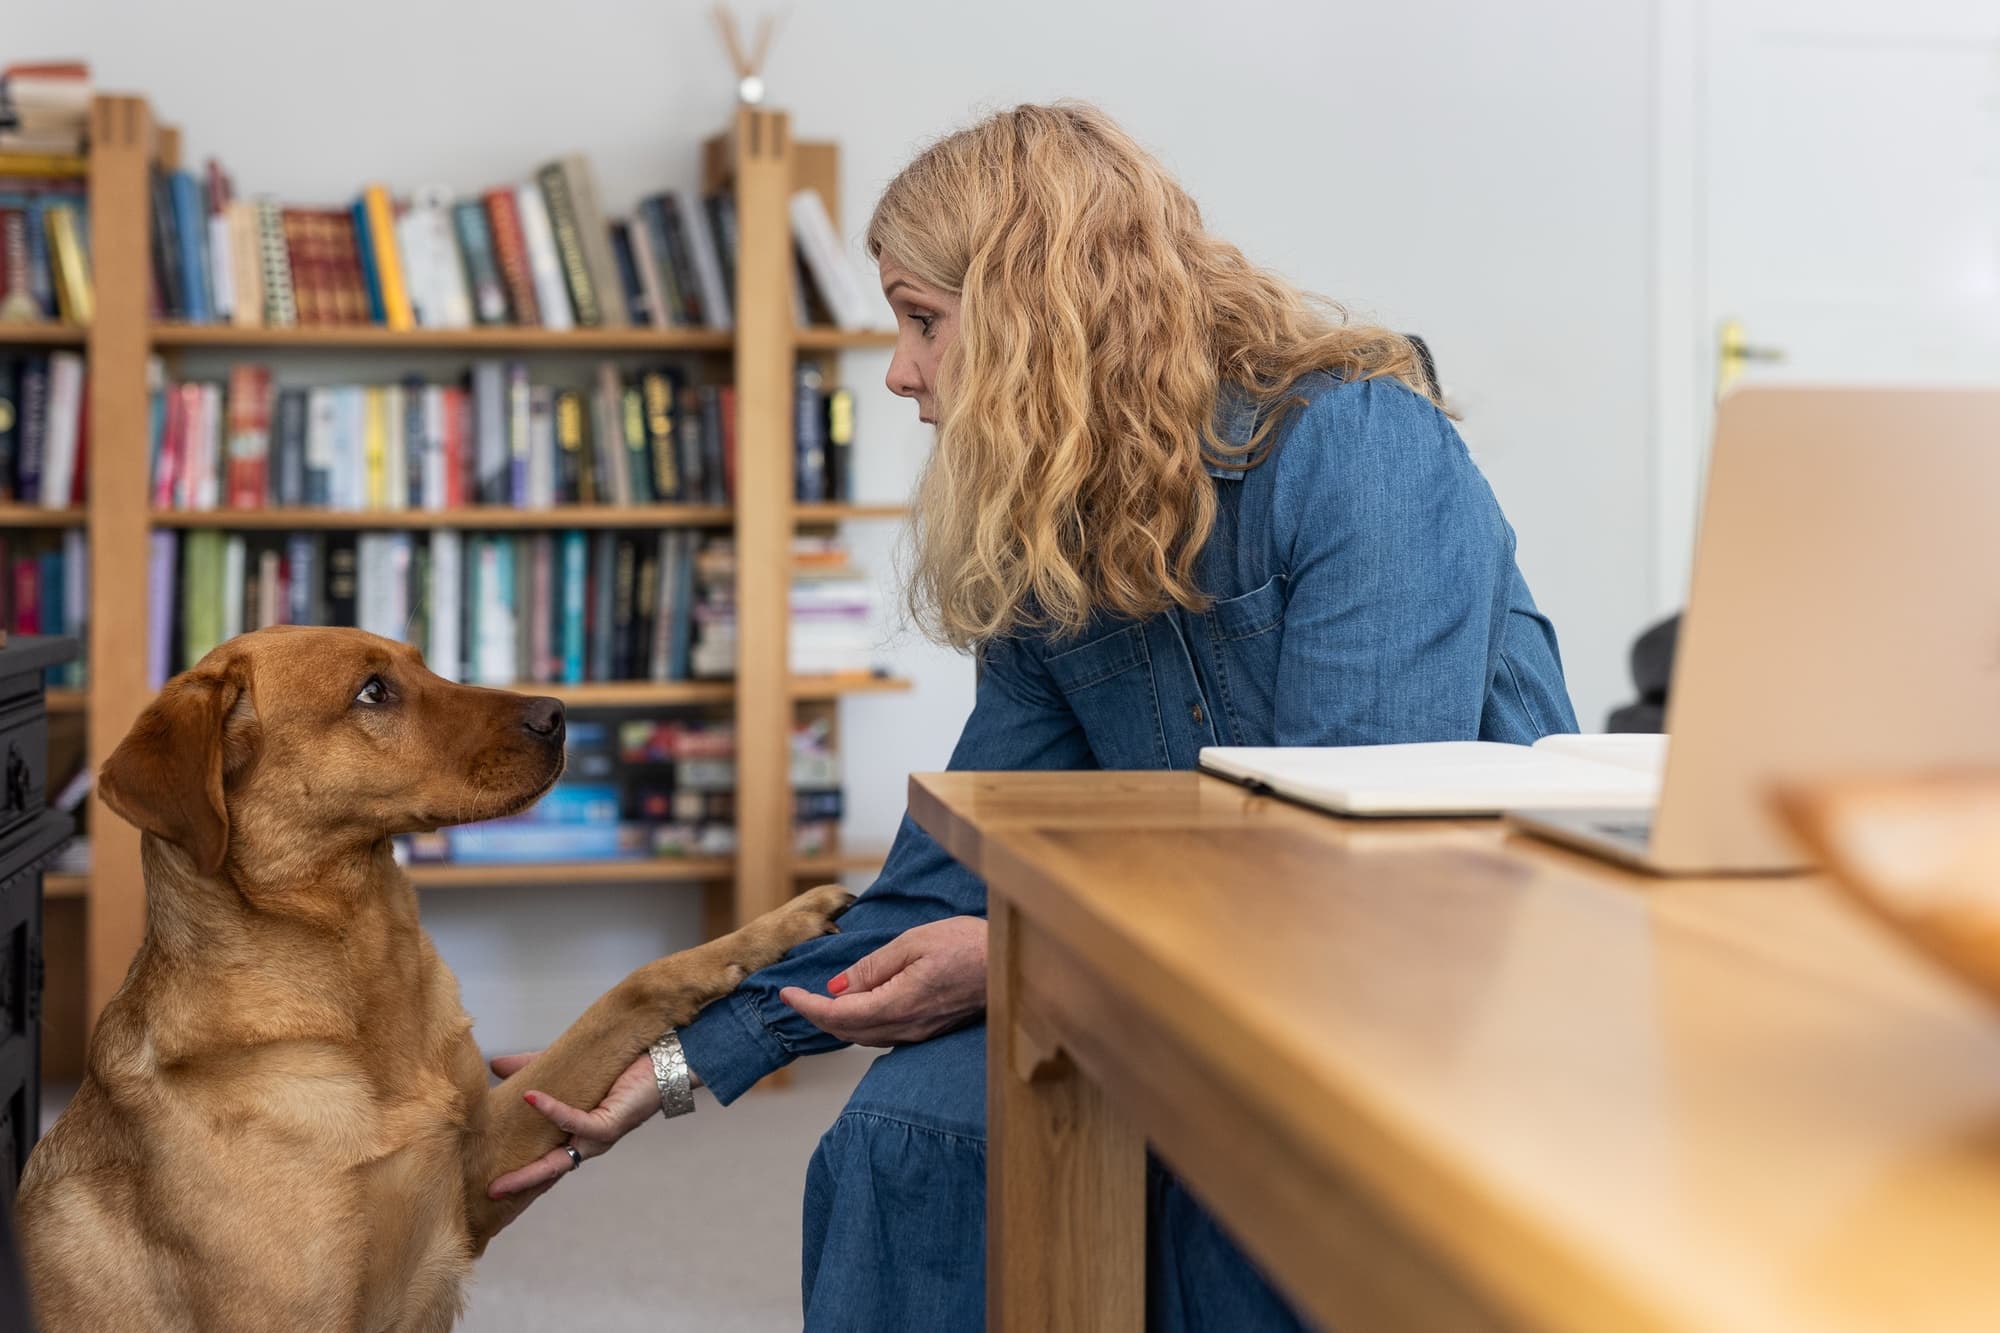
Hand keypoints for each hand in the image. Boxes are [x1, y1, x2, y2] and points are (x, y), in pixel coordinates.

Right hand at [486, 1050, 664, 1198]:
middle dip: (520, 1185)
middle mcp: (587, 1142)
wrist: (664, 1060)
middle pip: (548, 1171)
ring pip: (560, 1160)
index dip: (520, 1175)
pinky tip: (532, 1098)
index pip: (544, 1161)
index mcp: (576, 1134)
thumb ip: (532, 1068)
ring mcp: (599, 1137)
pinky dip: (554, 1111)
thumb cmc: (620, 1067)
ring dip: (530, 1171)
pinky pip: (578, 1123)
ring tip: (501, 1178)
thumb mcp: (570, 1069)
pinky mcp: (611, 1123)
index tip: (490, 1188)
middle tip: (489, 1193)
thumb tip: (495, 1064)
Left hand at [780, 916, 986, 1046]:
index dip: (807, 1006)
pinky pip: (882, 1033)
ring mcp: (918, 1032)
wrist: (1010, 966)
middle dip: (816, 1016)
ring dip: (836, 1022)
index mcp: (897, 1004)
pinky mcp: (928, 1029)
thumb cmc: (966, 945)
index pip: (838, 1013)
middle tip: (794, 998)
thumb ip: (872, 967)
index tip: (786, 993)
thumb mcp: (913, 942)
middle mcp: (905, 1027)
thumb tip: (837, 987)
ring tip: (817, 1004)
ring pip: (863, 1036)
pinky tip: (856, 1009)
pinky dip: (859, 1024)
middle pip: (846, 1031)